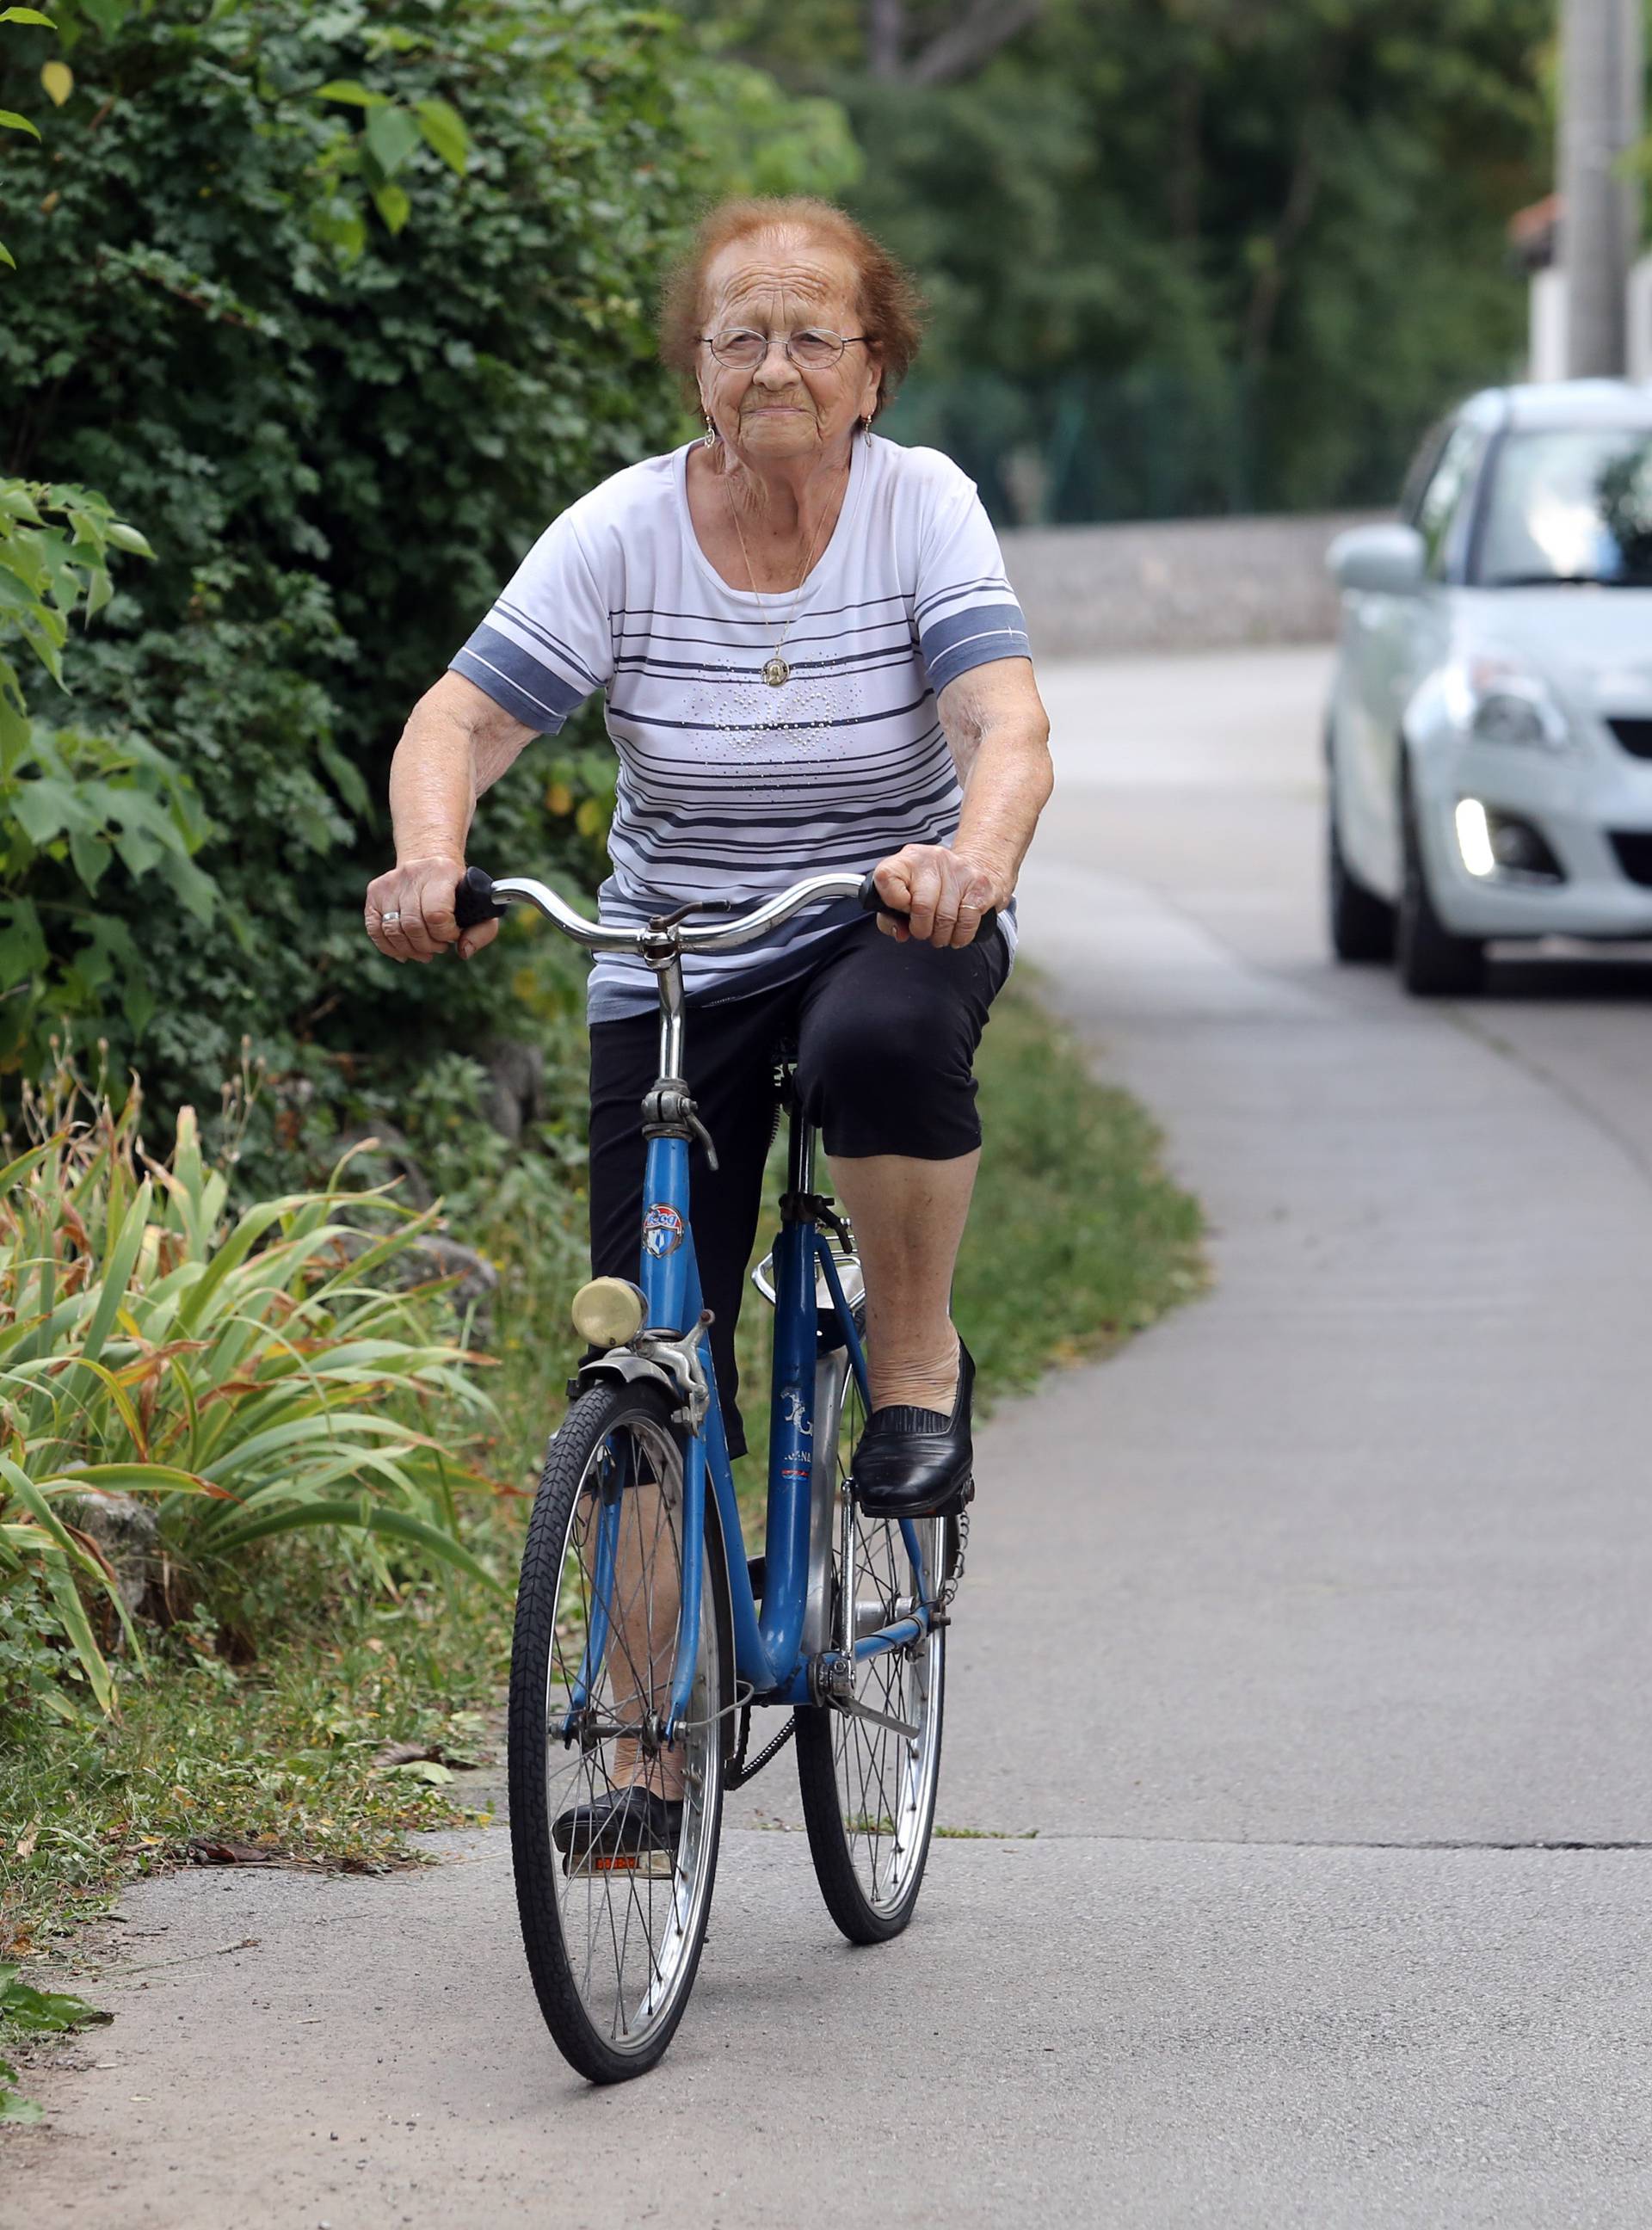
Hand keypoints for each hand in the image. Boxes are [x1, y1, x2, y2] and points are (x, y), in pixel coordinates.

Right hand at [363, 855, 496, 963]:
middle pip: (413, 925)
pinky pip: (374, 928)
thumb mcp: (481, 905)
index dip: (445, 934)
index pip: (436, 914)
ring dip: (411, 949)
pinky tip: (404, 952)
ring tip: (425, 950)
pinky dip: (388, 947)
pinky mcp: (375, 892)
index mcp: (442, 872)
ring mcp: (390, 883)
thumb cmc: (458, 890)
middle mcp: (412, 874)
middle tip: (439, 946)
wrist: (430, 861)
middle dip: (429, 945)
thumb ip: (483, 931)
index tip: (453, 935)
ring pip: (393, 930)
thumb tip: (463, 951)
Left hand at [870, 844, 1002, 948]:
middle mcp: (931, 859)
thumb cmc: (930, 887)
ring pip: (946, 917)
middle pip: (922, 906)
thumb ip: (891, 917)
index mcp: (906, 859)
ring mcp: (958, 869)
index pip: (886, 877)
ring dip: (942, 936)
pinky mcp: (979, 884)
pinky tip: (956, 935)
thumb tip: (901, 933)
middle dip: (921, 930)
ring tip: (940, 935)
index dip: (892, 901)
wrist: (974, 865)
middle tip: (924, 933)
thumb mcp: (903, 896)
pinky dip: (961, 935)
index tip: (903, 910)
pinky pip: (967, 920)